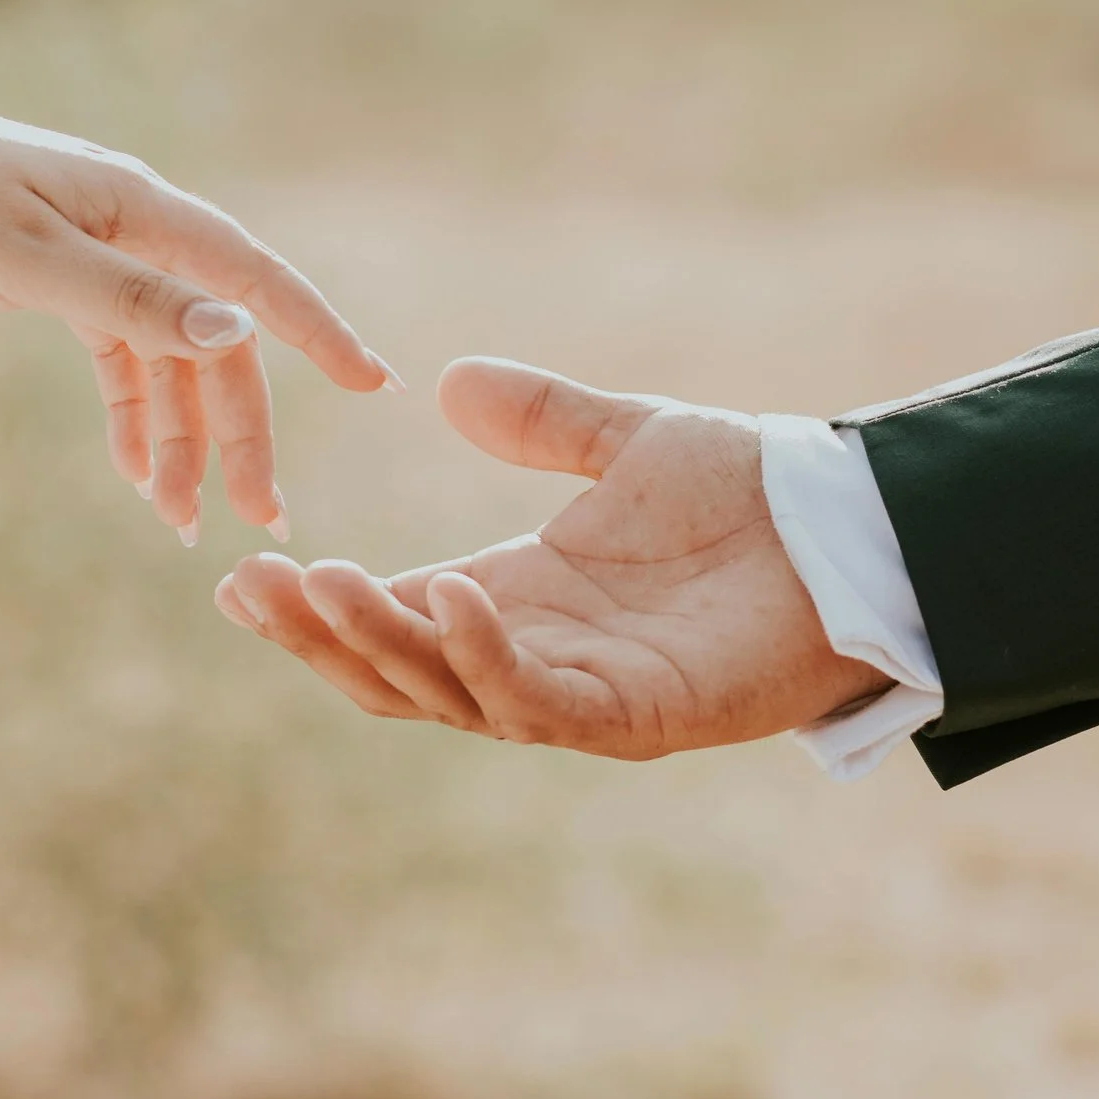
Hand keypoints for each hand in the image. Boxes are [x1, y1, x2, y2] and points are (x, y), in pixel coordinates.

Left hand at [0, 81, 395, 541]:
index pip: (253, 277)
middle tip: (263, 518)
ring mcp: (102, 258)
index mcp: (143, 209)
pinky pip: (123, 360)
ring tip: (186, 525)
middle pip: (217, 340)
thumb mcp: (26, 261)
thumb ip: (131, 301)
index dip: (317, 333)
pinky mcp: (63, 282)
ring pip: (170, 361)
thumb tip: (235, 330)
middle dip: (240, 430)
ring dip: (182, 440)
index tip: (373, 386)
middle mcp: (136, 230)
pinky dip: (134, 418)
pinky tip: (139, 477)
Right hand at [213, 358, 889, 757]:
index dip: (318, 606)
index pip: (392, 618)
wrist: (858, 529)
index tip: (240, 576)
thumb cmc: (755, 495)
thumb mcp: (625, 442)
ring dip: (378, 642)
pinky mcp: (636, 717)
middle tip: (253, 588)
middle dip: (320, 636)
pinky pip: (535, 699)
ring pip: (446, 692)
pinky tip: (446, 591)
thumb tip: (447, 381)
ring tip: (319, 582)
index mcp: (520, 600)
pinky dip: (481, 653)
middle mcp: (535, 657)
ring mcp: (582, 697)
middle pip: (396, 672)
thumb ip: (540, 421)